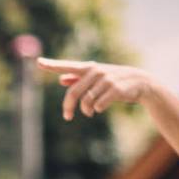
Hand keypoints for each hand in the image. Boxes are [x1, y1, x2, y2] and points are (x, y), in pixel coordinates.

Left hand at [36, 58, 155, 119]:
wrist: (141, 82)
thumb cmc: (115, 81)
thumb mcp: (97, 78)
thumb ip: (78, 78)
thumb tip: (61, 80)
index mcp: (89, 68)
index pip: (67, 66)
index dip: (52, 65)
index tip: (38, 62)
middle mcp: (95, 71)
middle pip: (74, 93)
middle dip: (68, 107)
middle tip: (67, 116)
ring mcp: (106, 80)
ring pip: (86, 101)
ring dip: (86, 110)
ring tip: (89, 112)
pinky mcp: (115, 89)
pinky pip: (99, 105)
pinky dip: (98, 109)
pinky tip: (100, 108)